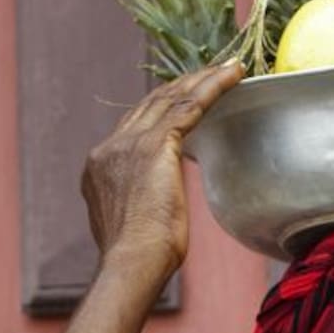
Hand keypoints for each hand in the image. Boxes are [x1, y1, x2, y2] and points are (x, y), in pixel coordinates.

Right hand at [81, 60, 244, 290]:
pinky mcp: (154, 147)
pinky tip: (233, 75)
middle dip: (181, 85)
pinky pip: (189, 107)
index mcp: (100, 165)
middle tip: (210, 73)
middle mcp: (110, 148)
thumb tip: (151, 207)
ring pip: (170, 99)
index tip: (183, 99)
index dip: (160, 108)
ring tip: (229, 68)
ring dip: (201, 79)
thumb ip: (137, 204)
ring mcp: (129, 144)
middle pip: (150, 104)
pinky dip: (212, 87)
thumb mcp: (131, 224)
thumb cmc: (137, 261)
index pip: (133, 124)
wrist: (130, 264)